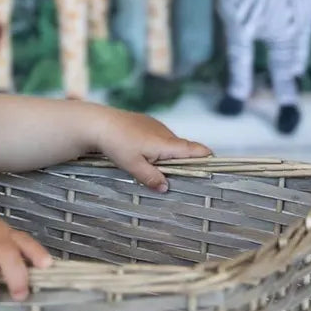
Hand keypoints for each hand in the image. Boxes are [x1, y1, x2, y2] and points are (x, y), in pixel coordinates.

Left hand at [95, 109, 211, 192]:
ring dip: (166, 156)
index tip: (212, 170)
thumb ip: (151, 177)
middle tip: (177, 178)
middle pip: (184, 149)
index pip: (197, 150)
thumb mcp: (133, 165)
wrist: (98, 123)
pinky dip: (156, 148)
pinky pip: (158, 138)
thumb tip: (166, 188)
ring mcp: (156, 126)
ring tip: (153, 168)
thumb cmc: (117, 144)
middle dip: (183, 163)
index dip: (207, 159)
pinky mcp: (146, 123)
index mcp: (167, 144)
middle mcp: (166, 133)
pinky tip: (141, 154)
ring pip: (170, 144)